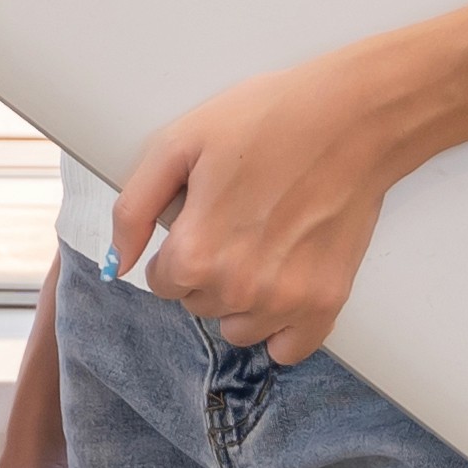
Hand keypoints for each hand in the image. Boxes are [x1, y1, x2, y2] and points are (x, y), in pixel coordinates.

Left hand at [104, 40, 414, 364]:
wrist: (351, 118)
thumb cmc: (267, 120)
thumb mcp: (179, 144)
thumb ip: (133, 210)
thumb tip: (115, 265)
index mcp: (196, 252)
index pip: (162, 282)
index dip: (178, 247)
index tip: (202, 219)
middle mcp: (239, 288)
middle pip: (198, 305)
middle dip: (207, 270)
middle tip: (238, 220)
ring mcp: (285, 301)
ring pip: (238, 327)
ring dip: (241, 299)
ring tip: (264, 245)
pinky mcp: (326, 304)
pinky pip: (288, 348)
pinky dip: (282, 327)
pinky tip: (285, 284)